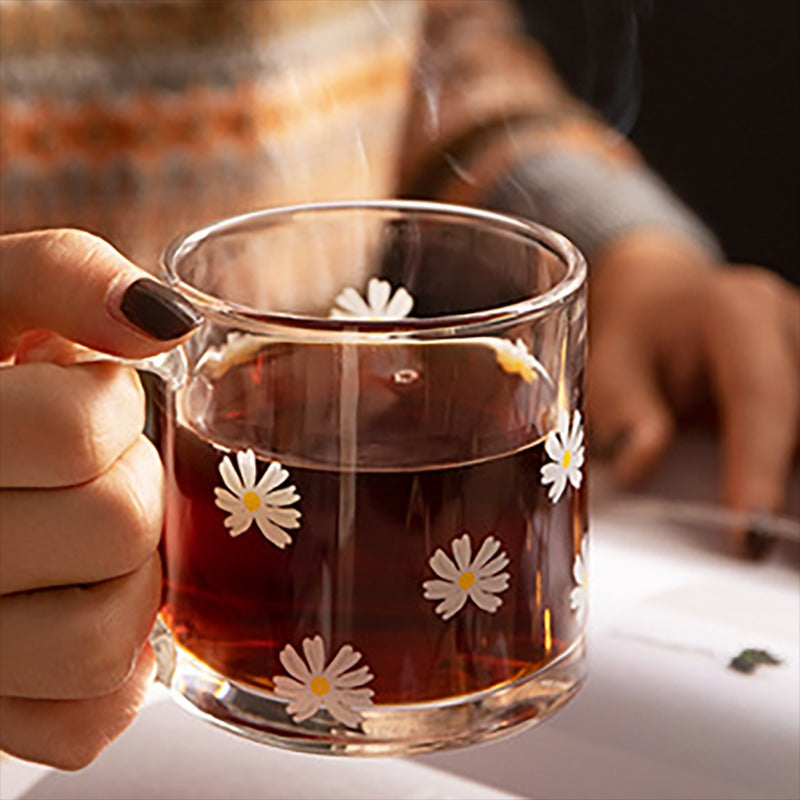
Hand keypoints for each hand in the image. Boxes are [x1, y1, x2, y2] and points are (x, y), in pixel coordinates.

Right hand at [0, 229, 200, 768]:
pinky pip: (85, 721)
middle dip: (131, 484)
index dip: (109, 407)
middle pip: (114, 527)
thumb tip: (165, 318)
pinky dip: (115, 671)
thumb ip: (66, 276)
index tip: (87, 398)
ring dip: (129, 583)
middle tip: (90, 472)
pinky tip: (84, 608)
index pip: (79, 433)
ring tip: (88, 544)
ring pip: (99, 641)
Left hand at [588, 230, 798, 552]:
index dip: (758, 467)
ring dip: (794, 483)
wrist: (658, 301)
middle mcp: (787, 323)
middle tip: (769, 546)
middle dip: (792, 486)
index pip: (760, 395)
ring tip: (777, 539)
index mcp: (735, 311)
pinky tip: (783, 513)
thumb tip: (641, 464)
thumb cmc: (634, 332)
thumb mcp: (607, 365)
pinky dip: (790, 472)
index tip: (748, 529)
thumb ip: (624, 412)